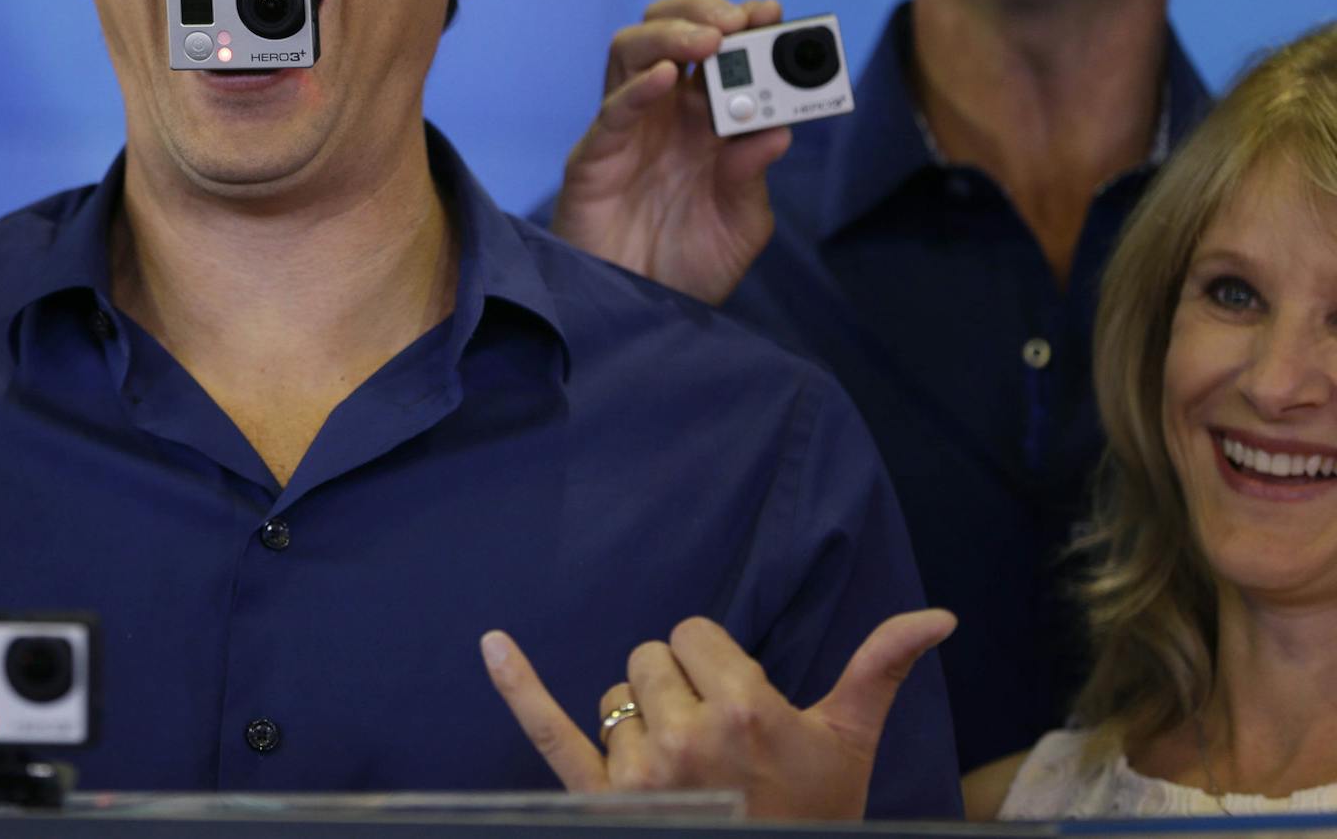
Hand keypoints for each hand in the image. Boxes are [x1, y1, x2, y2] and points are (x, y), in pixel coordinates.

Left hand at [481, 610, 953, 819]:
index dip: (713, 661)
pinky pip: (548, 730)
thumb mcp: (850, 743)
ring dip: (641, 717)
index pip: (694, 634)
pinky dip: (517, 686)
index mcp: (744, 709)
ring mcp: (638, 771)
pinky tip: (492, 644)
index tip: (737, 700)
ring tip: (685, 766)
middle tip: (715, 740)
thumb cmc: (816, 816)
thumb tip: (939, 615)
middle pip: (651, 657)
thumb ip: (880, 667)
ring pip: (616, 694)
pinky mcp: (597, 798)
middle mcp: (685, 735)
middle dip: (678, 684)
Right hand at [548, 0, 792, 303]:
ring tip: (710, 40)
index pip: (719, 52)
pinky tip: (669, 79)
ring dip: (671, 34)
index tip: (771, 12)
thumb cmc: (689, 267)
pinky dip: (639, 87)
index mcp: (705, 121)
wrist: (642, 314)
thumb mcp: (740, 225)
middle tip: (738, 19)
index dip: (743, 24)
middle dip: (704, 11)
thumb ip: (753, 179)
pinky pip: (612, 110)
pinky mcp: (595, 157)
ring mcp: (627, 130)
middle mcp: (665, 114)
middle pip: (669, 31)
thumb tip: (777, 132)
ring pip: (631, 50)